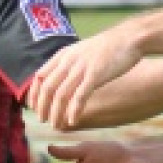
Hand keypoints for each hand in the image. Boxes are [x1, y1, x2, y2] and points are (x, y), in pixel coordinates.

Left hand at [28, 26, 143, 130]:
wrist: (129, 38)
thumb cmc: (107, 47)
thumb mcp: (80, 51)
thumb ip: (68, 64)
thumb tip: (59, 80)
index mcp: (63, 55)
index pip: (39, 76)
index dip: (34, 94)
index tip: (34, 108)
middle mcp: (68, 61)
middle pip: (47, 87)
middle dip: (42, 107)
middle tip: (43, 120)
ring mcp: (81, 68)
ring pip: (61, 94)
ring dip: (56, 112)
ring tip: (56, 125)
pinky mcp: (95, 75)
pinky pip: (80, 96)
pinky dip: (74, 110)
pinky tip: (73, 121)